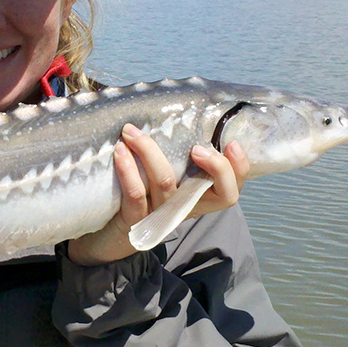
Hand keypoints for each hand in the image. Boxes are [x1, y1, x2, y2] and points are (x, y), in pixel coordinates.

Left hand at [68, 123, 249, 264]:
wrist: (108, 238)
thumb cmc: (138, 197)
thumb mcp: (162, 177)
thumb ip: (174, 153)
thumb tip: (176, 108)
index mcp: (197, 197)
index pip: (232, 190)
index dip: (239, 169)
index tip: (231, 143)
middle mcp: (184, 208)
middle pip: (220, 195)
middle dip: (217, 167)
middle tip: (197, 147)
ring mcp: (161, 216)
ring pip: (167, 183)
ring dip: (150, 151)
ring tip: (132, 131)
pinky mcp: (135, 221)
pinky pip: (135, 194)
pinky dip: (127, 170)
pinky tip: (120, 151)